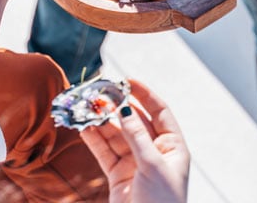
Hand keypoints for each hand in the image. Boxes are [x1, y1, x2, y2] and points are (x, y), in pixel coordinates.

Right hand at [81, 79, 188, 202]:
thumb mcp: (152, 166)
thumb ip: (136, 135)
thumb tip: (124, 106)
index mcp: (173, 146)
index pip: (159, 111)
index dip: (144, 94)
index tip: (127, 80)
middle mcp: (154, 151)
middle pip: (134, 120)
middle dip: (117, 106)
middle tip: (100, 92)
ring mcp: (135, 163)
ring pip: (116, 135)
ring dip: (102, 121)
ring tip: (87, 107)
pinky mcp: (118, 175)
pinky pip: (105, 152)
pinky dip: (94, 139)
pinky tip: (84, 127)